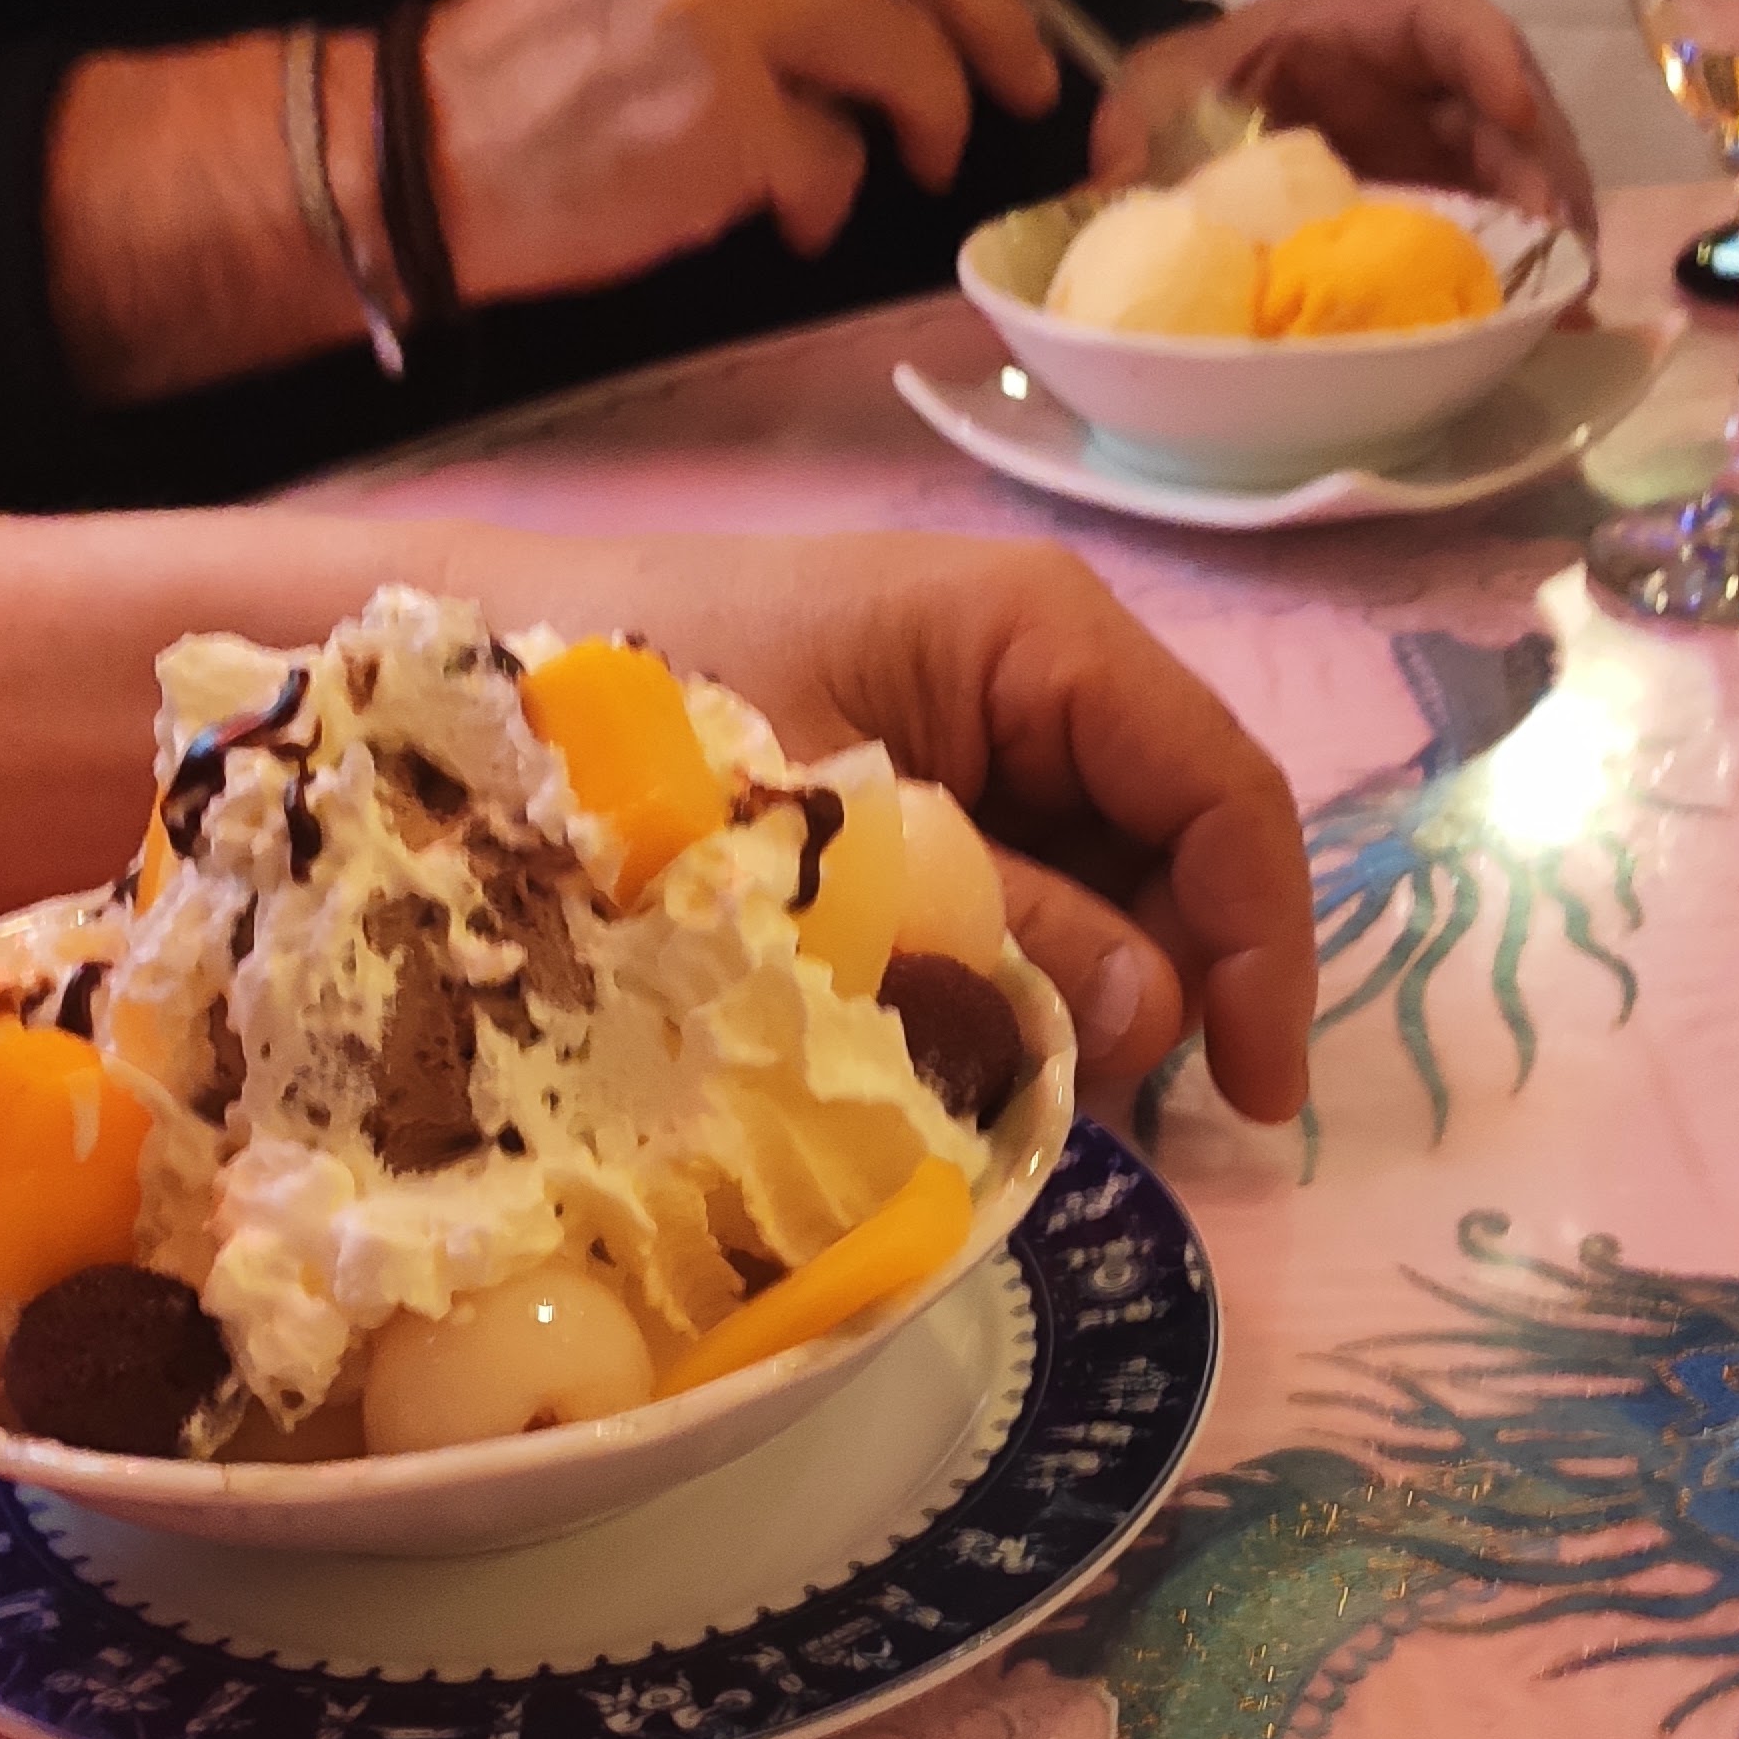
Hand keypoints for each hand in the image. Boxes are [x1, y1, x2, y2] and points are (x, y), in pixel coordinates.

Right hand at [425, 0, 1068, 303]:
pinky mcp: (714, 109)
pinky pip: (838, 151)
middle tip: (1030, 76)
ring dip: (948, 110)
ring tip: (932, 153)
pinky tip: (806, 213)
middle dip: (1008, 10)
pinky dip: (841, 195)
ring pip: (909, 38)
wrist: (438, 150)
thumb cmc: (567, 52)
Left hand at [512, 532, 1314, 1119]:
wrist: (475, 677)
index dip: (1263, 950)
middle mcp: (1039, 673)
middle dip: (1168, 983)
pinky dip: (1012, 979)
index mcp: (1039, 636)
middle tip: (1084, 1103)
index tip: (1255, 1100)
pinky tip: (956, 1037)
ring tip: (1005, 1080)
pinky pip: (1022, 894)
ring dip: (1084, 997)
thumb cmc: (638, 723)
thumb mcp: (834, 846)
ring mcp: (984, 733)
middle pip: (1183, 848)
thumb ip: (1002, 926)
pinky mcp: (927, 791)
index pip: (1225, 793)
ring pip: (1109, 885)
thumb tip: (1153, 1017)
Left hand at [1092, 0, 1597, 252]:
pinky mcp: (1435, 204)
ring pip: (1518, 169)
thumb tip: (1110, 190)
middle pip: (1505, 104)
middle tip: (1563, 244)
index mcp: (1346, 28)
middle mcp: (1408, 83)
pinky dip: (1522, 271)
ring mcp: (1431, 145)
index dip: (1485, 54)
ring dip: (1552, 229)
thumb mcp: (1145, 101)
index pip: (1440, 13)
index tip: (1514, 112)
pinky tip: (1540, 325)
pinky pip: (1495, 227)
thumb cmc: (1176, 99)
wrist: (1174, 142)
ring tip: (1565, 299)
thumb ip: (1134, 134)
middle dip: (1545, 165)